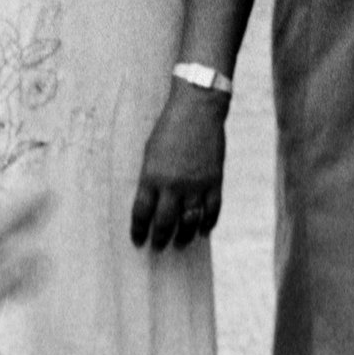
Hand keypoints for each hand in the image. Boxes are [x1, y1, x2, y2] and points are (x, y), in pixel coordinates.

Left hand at [130, 82, 226, 250]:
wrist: (198, 107)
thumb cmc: (170, 126)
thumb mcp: (151, 151)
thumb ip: (151, 177)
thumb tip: (152, 202)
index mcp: (152, 176)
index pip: (142, 213)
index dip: (139, 230)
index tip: (138, 240)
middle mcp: (173, 184)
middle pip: (165, 222)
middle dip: (160, 238)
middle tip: (158, 246)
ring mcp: (196, 184)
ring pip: (190, 221)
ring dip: (184, 236)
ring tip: (180, 242)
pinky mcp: (215, 180)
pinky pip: (212, 210)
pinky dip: (208, 223)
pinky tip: (203, 230)